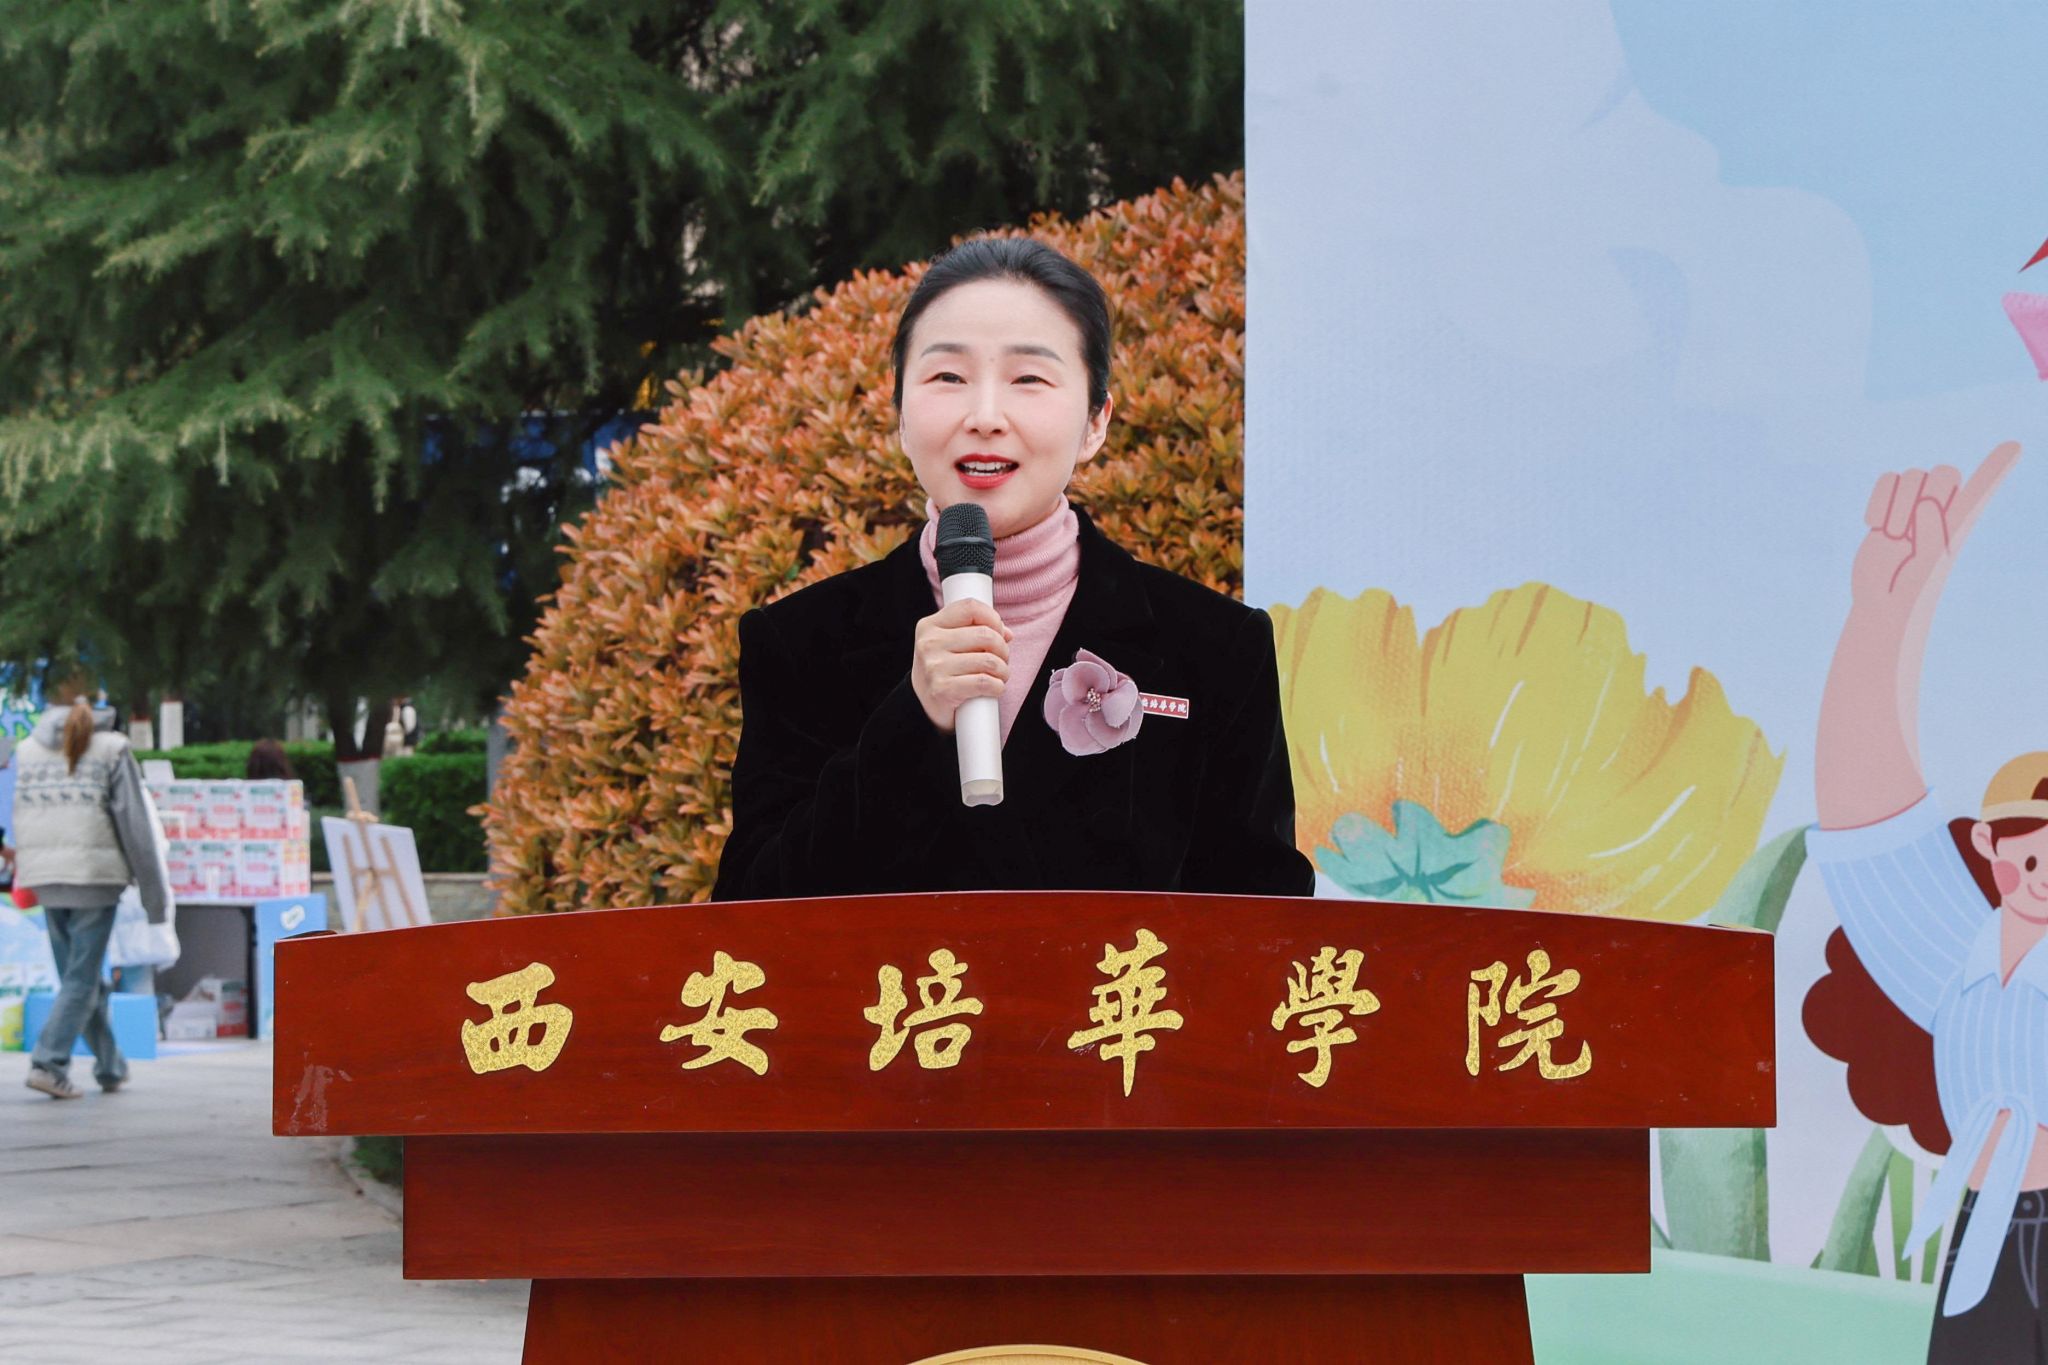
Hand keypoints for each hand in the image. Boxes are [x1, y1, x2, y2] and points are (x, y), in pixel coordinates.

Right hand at [910, 598, 1012, 732]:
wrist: (922, 704)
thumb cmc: (942, 669)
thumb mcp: (950, 643)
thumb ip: (975, 631)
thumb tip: (1007, 633)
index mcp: (930, 626)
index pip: (970, 607)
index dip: (993, 617)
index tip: (999, 632)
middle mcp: (929, 643)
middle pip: (985, 635)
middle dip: (1002, 648)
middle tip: (1002, 659)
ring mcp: (934, 666)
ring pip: (988, 660)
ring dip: (1003, 670)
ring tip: (1000, 675)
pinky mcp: (942, 689)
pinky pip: (984, 682)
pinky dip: (997, 686)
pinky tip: (995, 688)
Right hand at [1851, 443, 2018, 622]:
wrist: (1882, 602)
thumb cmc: (1911, 591)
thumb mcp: (1928, 567)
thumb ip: (1933, 534)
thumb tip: (1927, 502)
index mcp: (1961, 523)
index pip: (1983, 489)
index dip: (1997, 467)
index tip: (2015, 446)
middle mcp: (1942, 509)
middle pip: (1944, 472)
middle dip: (1925, 494)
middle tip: (1909, 533)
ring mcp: (1913, 506)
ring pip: (1910, 475)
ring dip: (1895, 508)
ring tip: (1893, 538)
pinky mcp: (1888, 506)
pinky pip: (1886, 480)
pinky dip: (1877, 502)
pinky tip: (1875, 526)